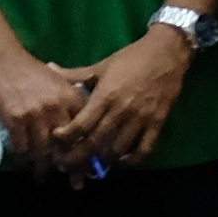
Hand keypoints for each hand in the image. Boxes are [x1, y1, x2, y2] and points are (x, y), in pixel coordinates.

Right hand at [0, 39, 92, 175]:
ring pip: (43, 151)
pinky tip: (23, 162)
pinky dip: (22, 157)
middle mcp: (57, 107)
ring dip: (43, 167)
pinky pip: (21, 148)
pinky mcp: (15, 120)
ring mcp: (36, 115)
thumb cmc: (32, 71)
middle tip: (75, 183)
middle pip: (68, 146)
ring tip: (42, 176)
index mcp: (71, 97)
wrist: (3, 59)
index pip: (86, 130)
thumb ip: (71, 102)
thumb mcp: (59, 82)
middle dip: (72, 167)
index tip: (92, 168)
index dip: (90, 151)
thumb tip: (82, 129)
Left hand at [69, 25, 192, 166]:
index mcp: (105, 95)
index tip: (56, 143)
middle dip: (77, 158)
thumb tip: (49, 67)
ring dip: (102, 161)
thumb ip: (76, 74)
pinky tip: (122, 161)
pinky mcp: (157, 122)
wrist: (167, 51)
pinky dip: (132, 160)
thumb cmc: (132, 57)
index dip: (65, 138)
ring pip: (117, 150)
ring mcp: (140, 118)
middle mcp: (121, 110)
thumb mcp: (102, 65)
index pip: (80, 125)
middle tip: (67, 165)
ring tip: (92, 164)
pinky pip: (144, 149)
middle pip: (94, 143)